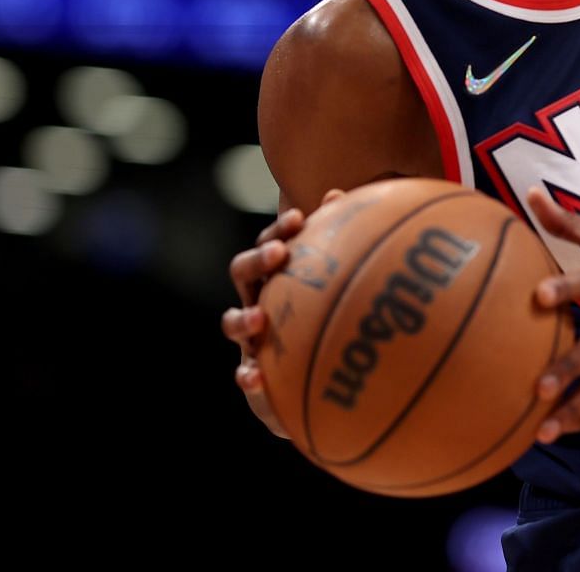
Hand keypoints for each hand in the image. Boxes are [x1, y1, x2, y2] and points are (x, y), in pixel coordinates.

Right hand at [221, 188, 344, 437]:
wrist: (308, 378)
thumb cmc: (323, 319)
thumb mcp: (336, 286)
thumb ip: (342, 248)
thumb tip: (347, 202)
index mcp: (275, 276)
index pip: (269, 243)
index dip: (279, 229)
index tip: (299, 218)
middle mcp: (257, 300)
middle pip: (242, 271)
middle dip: (257, 260)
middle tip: (279, 254)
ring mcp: (250, 336)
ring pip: (232, 322)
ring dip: (242, 318)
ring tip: (259, 318)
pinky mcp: (252, 373)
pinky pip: (243, 375)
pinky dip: (246, 376)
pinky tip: (256, 378)